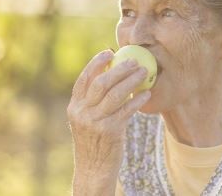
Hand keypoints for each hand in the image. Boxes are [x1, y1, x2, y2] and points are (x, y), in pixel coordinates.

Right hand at [67, 50, 150, 193]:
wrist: (92, 169)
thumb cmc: (93, 141)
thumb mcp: (85, 120)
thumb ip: (92, 101)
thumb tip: (110, 75)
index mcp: (74, 106)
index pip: (84, 78)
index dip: (96, 63)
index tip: (109, 52)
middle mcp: (82, 112)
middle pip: (101, 82)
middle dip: (119, 68)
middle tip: (134, 61)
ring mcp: (95, 122)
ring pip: (115, 93)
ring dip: (131, 80)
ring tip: (144, 72)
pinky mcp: (110, 131)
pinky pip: (127, 110)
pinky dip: (138, 99)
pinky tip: (146, 93)